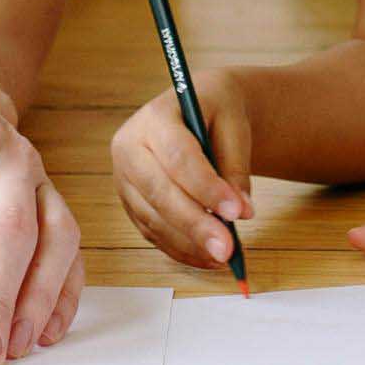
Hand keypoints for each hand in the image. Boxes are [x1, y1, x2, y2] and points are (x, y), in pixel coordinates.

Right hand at [110, 72, 252, 272]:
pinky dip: (180, 249)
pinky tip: (207, 257)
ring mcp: (124, 178)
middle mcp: (129, 148)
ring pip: (154, 219)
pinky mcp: (130, 203)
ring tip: (223, 255)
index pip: (178, 157)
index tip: (235, 212)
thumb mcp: (234, 124)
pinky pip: (152, 232)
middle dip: (195, 225)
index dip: (206, 188)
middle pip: (159, 193)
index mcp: (154, 118)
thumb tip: (240, 212)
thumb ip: (236, 167)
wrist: (196, 106)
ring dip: (189, 243)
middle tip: (227, 248)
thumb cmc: (216, 110)